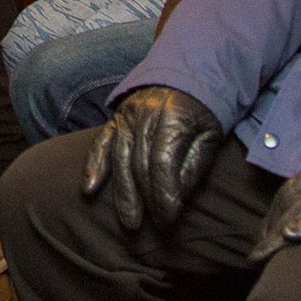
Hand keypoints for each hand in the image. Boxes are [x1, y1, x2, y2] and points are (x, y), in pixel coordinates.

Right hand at [81, 85, 223, 231]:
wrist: (187, 73)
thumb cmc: (203, 111)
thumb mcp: (211, 135)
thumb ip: (195, 164)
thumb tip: (178, 198)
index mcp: (173, 115)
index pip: (162, 163)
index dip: (165, 195)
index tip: (170, 220)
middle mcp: (145, 114)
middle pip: (140, 164)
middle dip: (149, 199)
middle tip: (156, 227)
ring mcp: (126, 115)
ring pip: (120, 159)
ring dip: (124, 193)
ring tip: (130, 222)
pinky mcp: (115, 118)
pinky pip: (100, 143)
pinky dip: (93, 166)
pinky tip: (89, 189)